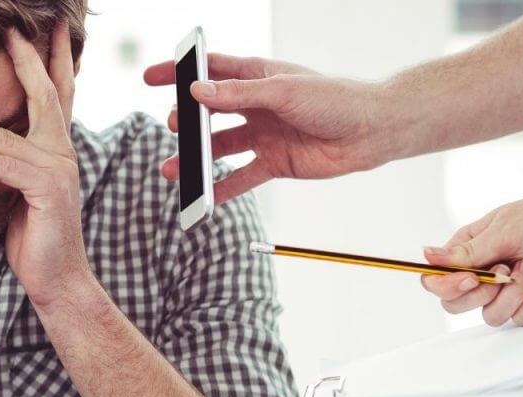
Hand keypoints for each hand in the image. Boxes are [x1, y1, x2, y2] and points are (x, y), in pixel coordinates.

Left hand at [0, 25, 89, 310]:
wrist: (56, 280)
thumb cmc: (34, 236)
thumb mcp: (18, 189)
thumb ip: (8, 160)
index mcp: (56, 148)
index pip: (55, 94)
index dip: (49, 60)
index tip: (43, 28)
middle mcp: (62, 152)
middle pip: (45, 96)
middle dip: (28, 60)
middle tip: (11, 31)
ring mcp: (58, 171)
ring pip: (7, 135)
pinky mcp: (45, 193)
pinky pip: (2, 169)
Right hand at [143, 54, 399, 201]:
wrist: (371, 132)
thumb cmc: (335, 99)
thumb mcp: (283, 91)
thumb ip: (238, 94)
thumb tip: (197, 93)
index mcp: (257, 77)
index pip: (210, 72)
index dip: (179, 74)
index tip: (150, 78)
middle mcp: (256, 105)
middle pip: (209, 113)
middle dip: (186, 121)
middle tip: (173, 127)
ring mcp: (263, 135)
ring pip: (219, 148)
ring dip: (196, 159)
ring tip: (173, 170)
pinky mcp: (274, 163)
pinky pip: (241, 178)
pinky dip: (221, 189)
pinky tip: (202, 198)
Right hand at [419, 183, 522, 326]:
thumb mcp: (503, 230)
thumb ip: (466, 252)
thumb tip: (426, 256)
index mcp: (466, 252)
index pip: (436, 281)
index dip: (448, 287)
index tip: (472, 278)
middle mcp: (482, 274)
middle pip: (456, 305)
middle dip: (484, 294)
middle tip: (504, 272)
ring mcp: (505, 291)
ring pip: (491, 316)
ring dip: (514, 294)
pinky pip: (521, 319)